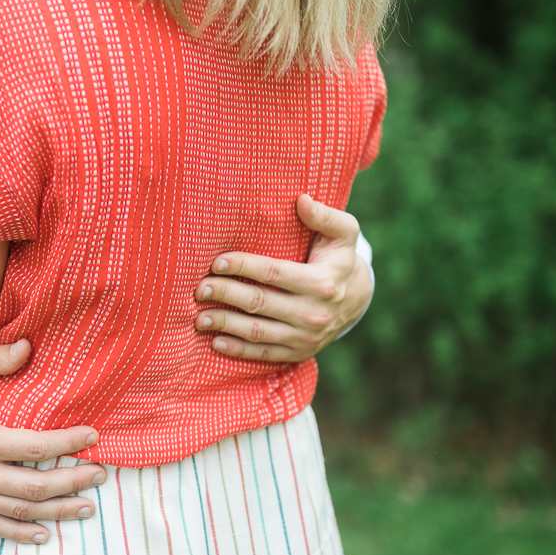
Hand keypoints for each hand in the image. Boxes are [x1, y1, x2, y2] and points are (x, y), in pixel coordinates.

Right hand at [0, 339, 107, 543]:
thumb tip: (29, 345)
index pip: (36, 447)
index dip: (68, 443)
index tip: (92, 436)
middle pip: (35, 486)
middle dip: (73, 482)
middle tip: (101, 475)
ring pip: (20, 511)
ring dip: (57, 512)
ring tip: (87, 507)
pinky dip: (20, 534)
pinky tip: (45, 534)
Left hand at [194, 194, 372, 361]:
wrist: (356, 300)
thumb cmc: (339, 258)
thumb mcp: (343, 233)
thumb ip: (325, 216)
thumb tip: (302, 200)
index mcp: (321, 282)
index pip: (273, 273)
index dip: (242, 266)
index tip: (216, 262)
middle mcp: (313, 313)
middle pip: (259, 302)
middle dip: (225, 294)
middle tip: (199, 288)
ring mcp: (305, 337)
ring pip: (257, 331)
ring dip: (225, 324)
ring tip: (198, 317)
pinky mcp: (298, 353)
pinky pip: (264, 354)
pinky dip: (238, 350)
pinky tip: (216, 341)